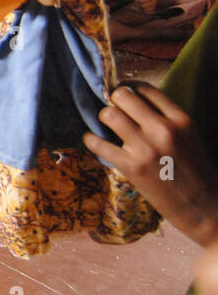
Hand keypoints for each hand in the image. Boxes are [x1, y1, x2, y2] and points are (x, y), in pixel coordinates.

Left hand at [83, 83, 217, 245]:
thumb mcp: (188, 135)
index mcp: (180, 119)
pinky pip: (97, 143)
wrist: (203, 206)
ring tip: (107, 126)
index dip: (129, 89)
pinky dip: (91, 140)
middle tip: (114, 110)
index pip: (144, 88)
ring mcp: (146, 148)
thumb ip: (164, 116)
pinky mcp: (132, 167)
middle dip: (114, 100)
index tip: (123, 96)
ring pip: (108, 114)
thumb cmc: (193, 169)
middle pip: (122, 96)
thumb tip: (131, 98)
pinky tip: (94, 141)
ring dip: (103, 118)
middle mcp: (163, 129)